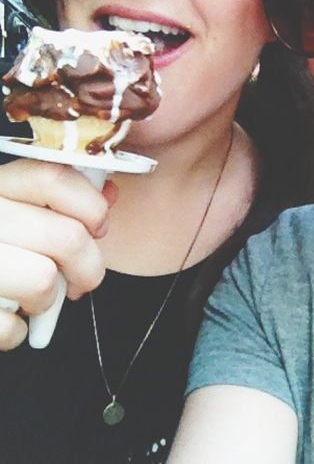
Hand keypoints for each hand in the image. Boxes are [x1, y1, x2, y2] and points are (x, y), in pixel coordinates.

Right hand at [0, 159, 114, 350]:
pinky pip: (13, 326)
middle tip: (80, 278)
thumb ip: (69, 199)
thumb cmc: (7, 246)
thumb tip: (108, 193)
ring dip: (48, 297)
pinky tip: (7, 315)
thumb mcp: (28, 211)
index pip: (53, 177)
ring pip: (42, 279)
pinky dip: (18, 331)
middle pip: (66, 236)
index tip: (98, 226)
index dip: (90, 205)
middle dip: (88, 266)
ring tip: (34, 295)